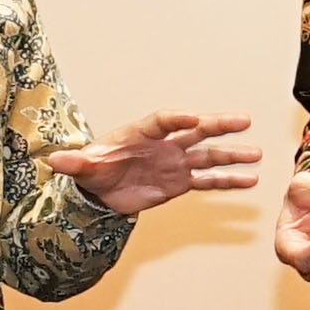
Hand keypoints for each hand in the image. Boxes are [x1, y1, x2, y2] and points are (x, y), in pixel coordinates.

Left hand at [45, 109, 261, 218]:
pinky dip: (227, 181)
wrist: (102, 190)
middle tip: (243, 121)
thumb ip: (73, 163)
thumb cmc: (94, 170)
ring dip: (231, 155)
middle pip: (194, 131)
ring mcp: (175, 162)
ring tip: (256, 155)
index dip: (177, 120)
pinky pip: (207, 180)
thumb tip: (53, 160)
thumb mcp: (82, 168)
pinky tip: (249, 180)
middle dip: (217, 125)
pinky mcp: (180, 181)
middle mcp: (164, 144)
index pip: (163, 121)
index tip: (193, 119)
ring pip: (207, 156)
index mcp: (141, 132)